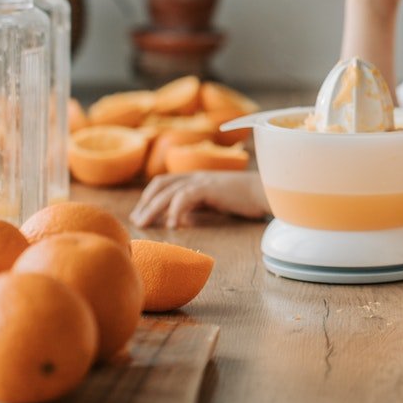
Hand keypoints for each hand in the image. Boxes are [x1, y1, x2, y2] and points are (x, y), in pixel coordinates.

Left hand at [130, 171, 269, 228]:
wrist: (266, 191)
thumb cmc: (245, 199)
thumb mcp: (216, 201)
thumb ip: (199, 205)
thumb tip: (183, 219)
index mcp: (196, 177)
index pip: (164, 182)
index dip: (149, 197)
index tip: (140, 214)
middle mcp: (196, 176)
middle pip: (161, 186)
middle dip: (145, 204)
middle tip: (136, 222)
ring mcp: (202, 180)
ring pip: (168, 192)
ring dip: (153, 209)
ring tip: (145, 225)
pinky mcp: (209, 187)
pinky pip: (184, 198)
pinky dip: (175, 211)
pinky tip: (173, 226)